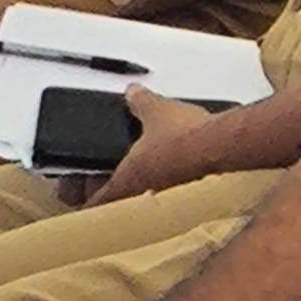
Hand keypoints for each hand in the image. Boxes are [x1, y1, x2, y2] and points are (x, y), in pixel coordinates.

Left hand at [87, 87, 217, 206]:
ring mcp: (167, 200)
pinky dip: (160, 185)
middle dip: (106, 195)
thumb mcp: (155, 110)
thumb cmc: (187, 138)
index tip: (76, 197)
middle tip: (100, 182)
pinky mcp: (189, 197)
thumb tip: (133, 93)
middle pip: (116, 207)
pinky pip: (165, 195)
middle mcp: (144, 196)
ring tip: (135, 171)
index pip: (94, 202)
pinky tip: (167, 168)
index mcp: (127, 180)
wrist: (224, 149)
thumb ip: (139, 102)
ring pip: (140, 202)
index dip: (82, 200)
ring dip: (134, 191)